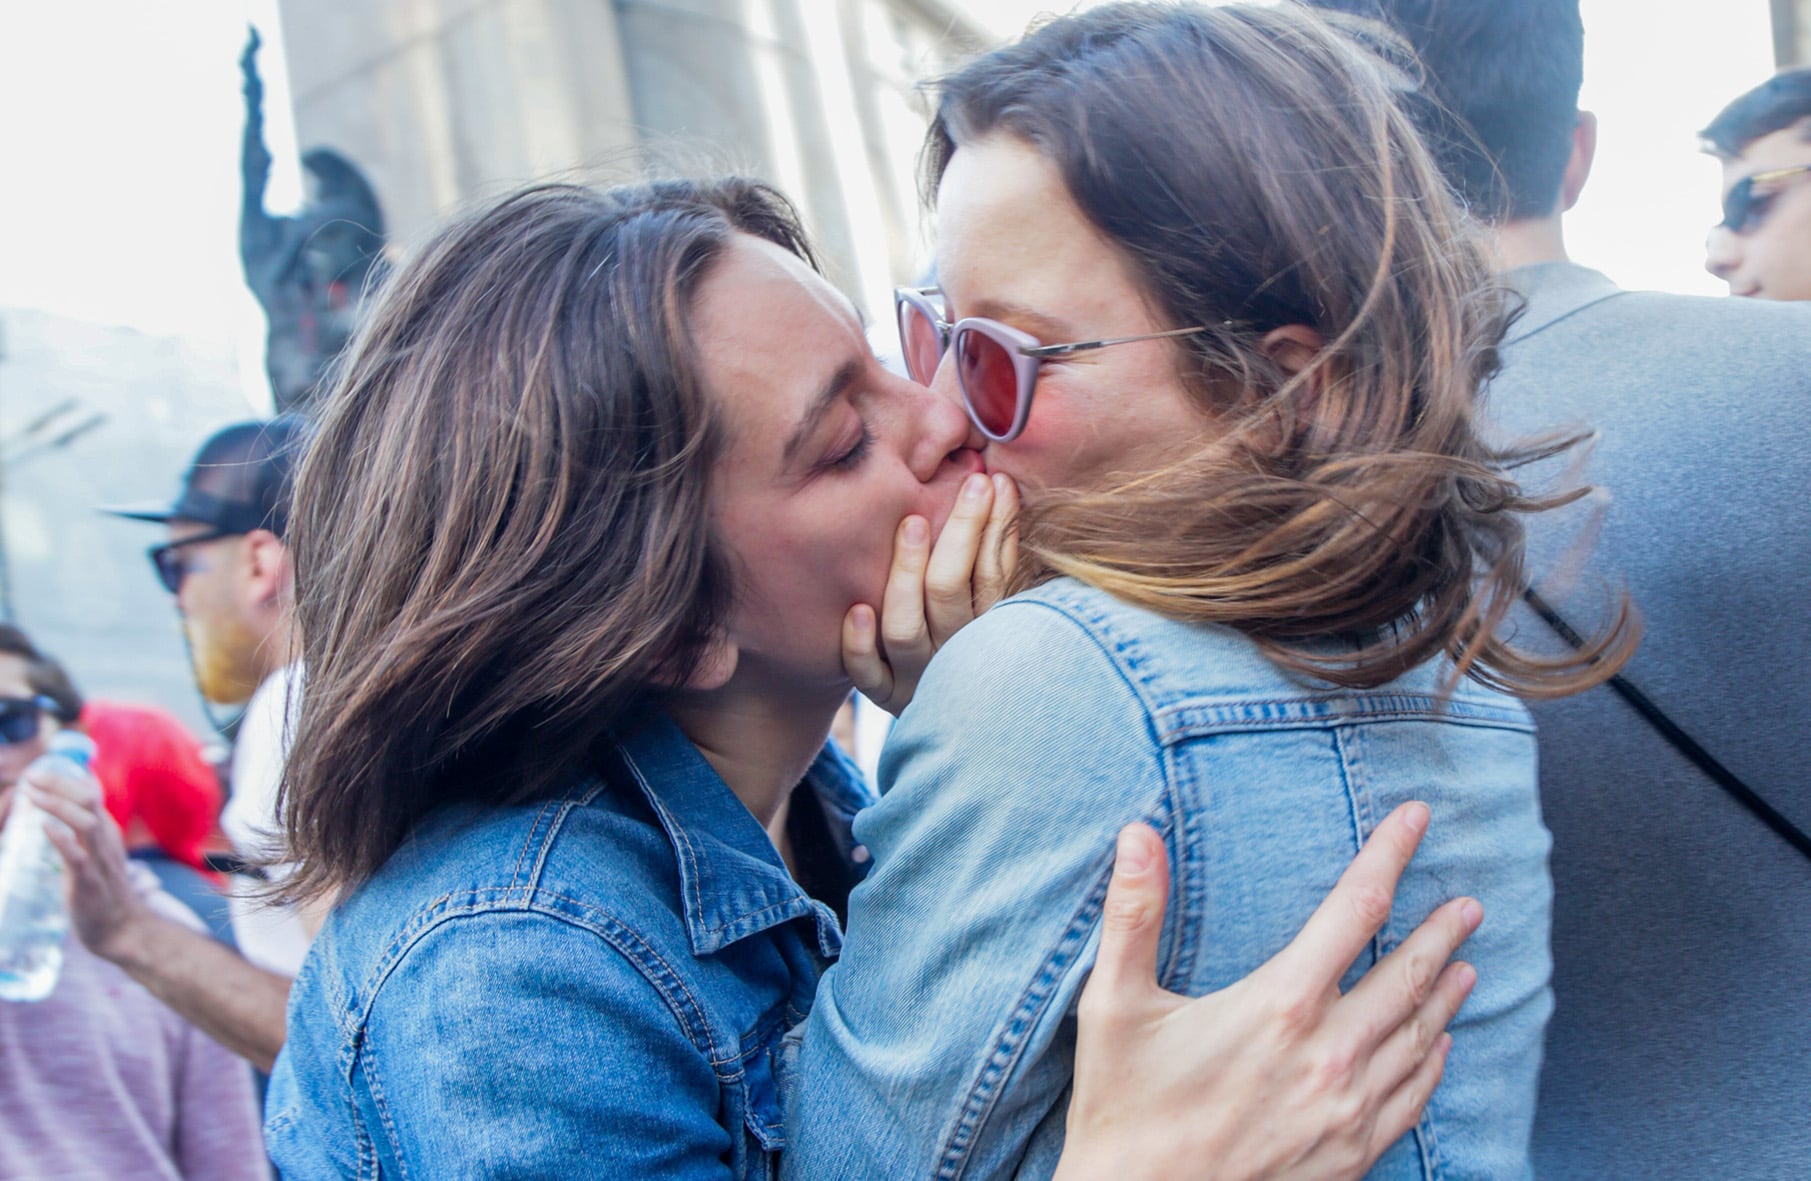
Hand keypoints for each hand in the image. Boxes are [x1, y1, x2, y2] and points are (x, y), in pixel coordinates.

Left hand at [24, 762, 157, 965]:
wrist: (121, 928)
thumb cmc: (104, 889)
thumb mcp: (98, 851)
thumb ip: (87, 826)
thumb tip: (73, 802)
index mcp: (106, 830)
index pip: (91, 793)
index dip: (65, 778)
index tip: (38, 771)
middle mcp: (106, 840)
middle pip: (89, 800)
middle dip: (59, 784)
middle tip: (30, 777)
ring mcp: (100, 860)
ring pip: (85, 823)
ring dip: (58, 805)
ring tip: (31, 795)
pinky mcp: (90, 883)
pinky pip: (78, 857)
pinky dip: (62, 839)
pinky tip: (45, 827)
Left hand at [842, 471, 1017, 713]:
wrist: (975, 725)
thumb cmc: (990, 645)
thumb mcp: (1008, 605)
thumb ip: (1003, 557)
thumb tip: (1003, 484)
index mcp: (992, 636)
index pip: (994, 576)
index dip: (998, 527)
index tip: (996, 484)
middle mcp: (954, 657)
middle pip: (951, 593)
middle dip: (962, 533)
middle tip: (970, 486)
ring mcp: (919, 678)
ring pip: (905, 629)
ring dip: (906, 575)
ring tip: (913, 525)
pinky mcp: (887, 697)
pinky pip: (868, 676)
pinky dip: (859, 645)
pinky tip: (855, 609)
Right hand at [1058, 803, 1480, 1180]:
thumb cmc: (1123, 1109)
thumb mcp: (1115, 1004)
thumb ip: (1133, 913)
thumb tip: (1137, 834)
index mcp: (1281, 1006)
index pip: (1355, 909)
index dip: (1390, 855)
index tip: (1418, 818)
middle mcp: (1329, 1055)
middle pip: (1408, 975)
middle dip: (1441, 933)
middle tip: (1468, 905)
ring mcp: (1347, 1110)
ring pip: (1419, 1038)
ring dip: (1445, 995)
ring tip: (1465, 965)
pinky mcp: (1351, 1156)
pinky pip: (1412, 1099)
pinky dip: (1432, 1064)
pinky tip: (1438, 1048)